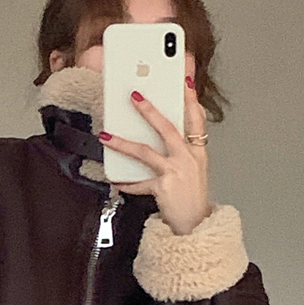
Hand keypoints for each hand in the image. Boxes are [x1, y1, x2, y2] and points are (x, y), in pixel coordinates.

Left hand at [99, 78, 211, 235]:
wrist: (197, 225)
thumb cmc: (192, 196)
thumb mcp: (193, 169)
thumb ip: (180, 150)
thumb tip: (158, 136)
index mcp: (197, 152)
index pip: (196, 118)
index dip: (190, 98)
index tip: (184, 79)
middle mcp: (188, 158)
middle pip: (168, 128)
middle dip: (150, 110)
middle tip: (134, 95)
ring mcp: (176, 172)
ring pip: (145, 152)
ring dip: (123, 143)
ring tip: (106, 135)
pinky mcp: (163, 187)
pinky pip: (138, 183)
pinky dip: (126, 183)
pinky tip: (116, 180)